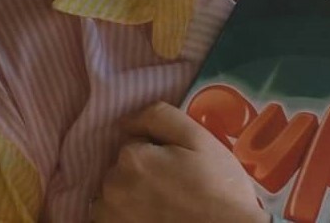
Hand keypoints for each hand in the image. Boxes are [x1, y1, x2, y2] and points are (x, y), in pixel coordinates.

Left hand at [90, 100, 269, 222]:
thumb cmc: (218, 188)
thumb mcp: (198, 138)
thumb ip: (159, 116)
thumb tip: (126, 121)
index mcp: (132, 158)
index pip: (135, 140)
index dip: (159, 149)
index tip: (180, 163)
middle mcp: (112, 189)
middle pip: (123, 168)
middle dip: (144, 171)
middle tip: (176, 184)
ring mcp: (111, 219)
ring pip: (116, 194)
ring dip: (133, 195)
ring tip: (166, 205)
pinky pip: (114, 218)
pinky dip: (129, 216)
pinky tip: (155, 218)